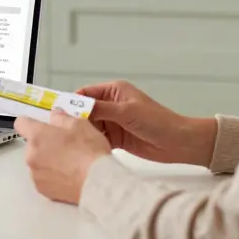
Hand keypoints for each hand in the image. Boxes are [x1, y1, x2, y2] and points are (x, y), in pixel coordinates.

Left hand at [14, 111, 111, 203]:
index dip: (31, 123)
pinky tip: (68, 178)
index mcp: (37, 136)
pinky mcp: (43, 191)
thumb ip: (62, 118)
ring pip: (37, 163)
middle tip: (65, 148)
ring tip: (69, 165)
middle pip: (32, 145)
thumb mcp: (80, 125)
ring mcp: (35, 175)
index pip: (21, 123)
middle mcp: (31, 155)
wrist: (98, 183)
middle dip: (44, 145)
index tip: (43, 127)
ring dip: (47, 162)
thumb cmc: (90, 150)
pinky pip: (43, 179)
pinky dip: (52, 178)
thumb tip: (54, 116)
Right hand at [76, 80, 216, 166]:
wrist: (178, 143)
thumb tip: (77, 107)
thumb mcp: (126, 112)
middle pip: (85, 111)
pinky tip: (89, 148)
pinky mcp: (117, 138)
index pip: (86, 94)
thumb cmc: (158, 121)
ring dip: (85, 133)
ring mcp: (114, 122)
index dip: (72, 102)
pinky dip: (94, 143)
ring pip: (91, 126)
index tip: (59, 112)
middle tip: (65, 130)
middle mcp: (112, 104)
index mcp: (115, 91)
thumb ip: (100, 109)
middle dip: (76, 120)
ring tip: (76, 141)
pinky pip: (99, 138)